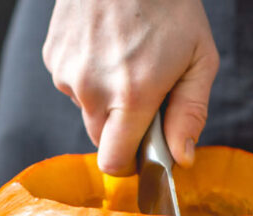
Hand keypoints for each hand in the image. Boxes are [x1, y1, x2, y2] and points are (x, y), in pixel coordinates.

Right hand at [42, 0, 218, 174]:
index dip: (131, 163)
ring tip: (127, 56)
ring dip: (105, 96)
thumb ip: (191, 113)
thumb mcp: (200, 58)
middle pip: (101, 138)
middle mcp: (92, 88)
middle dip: (122, 127)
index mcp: (132, 94)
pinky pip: (72, 83)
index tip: (145, 149)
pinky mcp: (52, 56)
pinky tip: (106, 44)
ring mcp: (66, 71)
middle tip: (145, 91)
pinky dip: (89, 73)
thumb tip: (181, 159)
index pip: (114, 162)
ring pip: (87, 108)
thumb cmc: (170, 5)